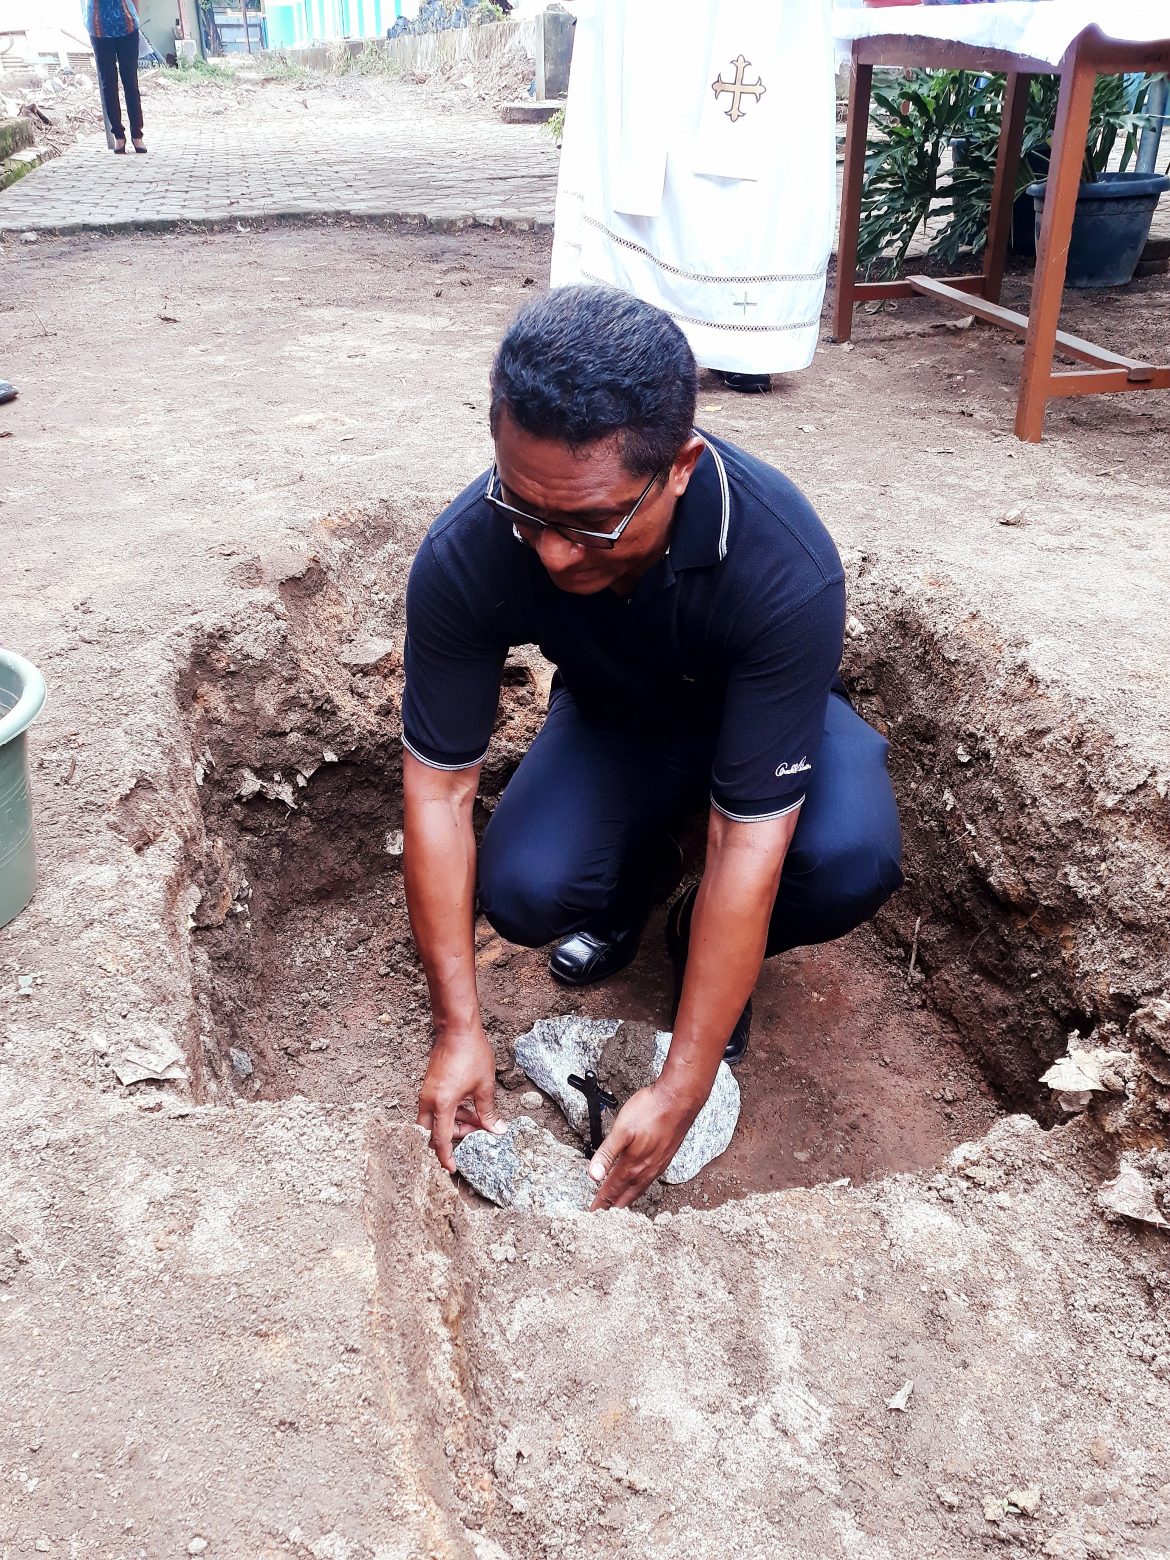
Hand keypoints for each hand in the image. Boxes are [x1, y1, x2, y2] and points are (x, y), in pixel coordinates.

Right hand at [416, 1027, 505, 1172]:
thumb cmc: (471, 1054)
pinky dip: (450, 1112)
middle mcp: (429, 1101)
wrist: (457, 1029)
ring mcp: (427, 1092)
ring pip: (435, 1120)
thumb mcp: (484, 1087)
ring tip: (478, 1117)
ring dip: (454, 1124)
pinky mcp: (429, 1086)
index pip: (440, 1140)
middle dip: (451, 1139)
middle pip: (432, 1133)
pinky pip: (436, 1108)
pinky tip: (469, 1106)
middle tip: (473, 1137)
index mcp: (441, 1104)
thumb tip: (497, 1131)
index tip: (453, 1168)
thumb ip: (488, 1112)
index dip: (446, 1157)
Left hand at [587, 1080, 700, 1210]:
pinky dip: (639, 1189)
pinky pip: (649, 1181)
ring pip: (639, 1190)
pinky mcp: (665, 1157)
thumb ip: (606, 1154)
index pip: (612, 1190)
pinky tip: (639, 1184)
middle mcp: (647, 1170)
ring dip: (627, 1199)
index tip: (591, 1214)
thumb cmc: (650, 1110)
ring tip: (619, 1206)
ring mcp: (658, 1165)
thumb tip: (593, 1176)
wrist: (679, 1100)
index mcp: (633, 1165)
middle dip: (612, 1207)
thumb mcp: (621, 1130)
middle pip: (626, 1195)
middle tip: (602, 1217)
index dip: (600, 1203)